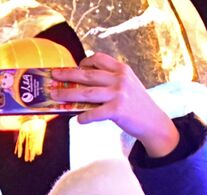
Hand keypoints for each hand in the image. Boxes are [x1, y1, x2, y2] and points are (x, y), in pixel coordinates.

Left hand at [50, 53, 179, 157]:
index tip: (75, 67)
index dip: (84, 62)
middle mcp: (119, 79)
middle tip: (53, 76)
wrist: (153, 122)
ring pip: (86, 93)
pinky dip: (84, 117)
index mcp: (121, 70)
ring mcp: (118, 94)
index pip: (98, 59)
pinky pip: (94, 112)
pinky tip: (77, 119)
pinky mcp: (117, 110)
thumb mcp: (127, 85)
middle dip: (67, 75)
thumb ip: (110, 81)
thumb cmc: (137, 105)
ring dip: (68, 95)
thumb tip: (82, 85)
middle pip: (87, 75)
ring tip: (56, 96)